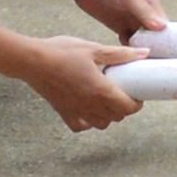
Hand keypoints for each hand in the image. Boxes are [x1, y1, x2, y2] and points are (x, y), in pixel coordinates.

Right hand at [12, 35, 142, 131]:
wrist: (32, 60)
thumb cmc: (62, 51)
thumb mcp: (95, 49)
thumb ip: (121, 54)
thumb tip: (144, 53)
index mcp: (101, 90)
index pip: (127, 108)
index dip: (137, 104)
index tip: (138, 94)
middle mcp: (90, 105)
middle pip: (116, 117)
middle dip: (124, 108)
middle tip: (124, 93)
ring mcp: (75, 111)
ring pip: (100, 124)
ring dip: (108, 116)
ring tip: (107, 100)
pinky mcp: (62, 112)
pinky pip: (79, 127)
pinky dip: (87, 123)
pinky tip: (88, 109)